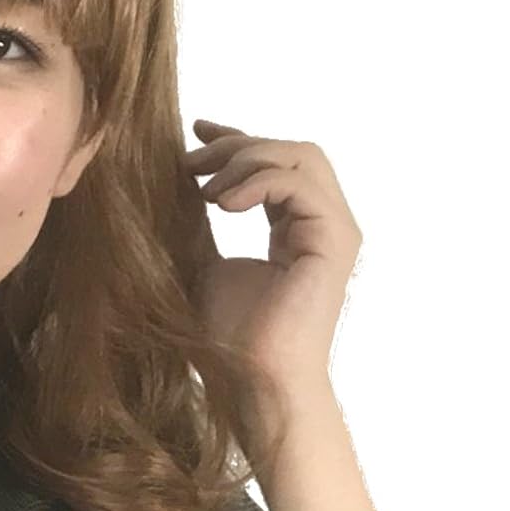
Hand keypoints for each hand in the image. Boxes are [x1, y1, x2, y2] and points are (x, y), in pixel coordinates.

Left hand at [183, 119, 361, 400]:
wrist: (251, 378)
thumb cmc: (228, 334)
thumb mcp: (200, 259)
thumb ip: (196, 218)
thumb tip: (174, 176)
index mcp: (295, 227)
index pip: (275, 163)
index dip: (236, 139)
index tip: (194, 131)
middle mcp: (322, 224)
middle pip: (292, 149)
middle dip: (238, 144)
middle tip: (190, 161)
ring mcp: (334, 231)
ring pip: (301, 156)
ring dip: (246, 160)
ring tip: (206, 188)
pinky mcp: (335, 241)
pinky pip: (301, 184)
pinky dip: (259, 181)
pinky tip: (222, 204)